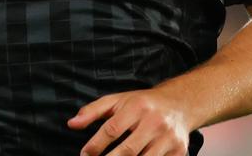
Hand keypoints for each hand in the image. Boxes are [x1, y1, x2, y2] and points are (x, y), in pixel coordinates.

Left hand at [68, 87, 193, 155]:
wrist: (180, 104)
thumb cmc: (143, 104)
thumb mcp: (118, 101)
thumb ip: (93, 111)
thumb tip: (72, 124)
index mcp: (138, 106)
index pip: (112, 129)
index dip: (95, 145)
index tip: (85, 154)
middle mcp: (155, 122)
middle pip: (127, 150)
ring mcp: (168, 138)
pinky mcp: (179, 151)